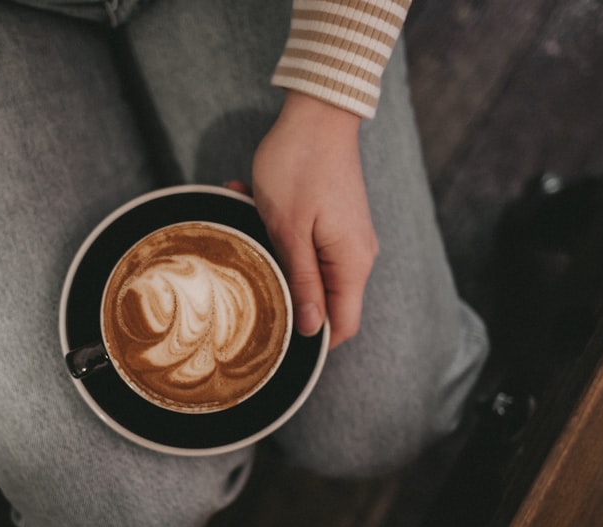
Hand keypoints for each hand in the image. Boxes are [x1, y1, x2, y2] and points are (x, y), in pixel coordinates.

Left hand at [250, 91, 377, 348]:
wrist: (318, 110)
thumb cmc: (299, 165)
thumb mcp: (288, 230)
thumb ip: (301, 283)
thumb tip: (312, 328)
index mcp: (352, 263)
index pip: (343, 325)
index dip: (312, 340)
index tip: (275, 332)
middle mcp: (357, 255)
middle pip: (324, 300)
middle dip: (282, 288)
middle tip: (247, 265)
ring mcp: (347, 237)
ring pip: (308, 268)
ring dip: (273, 252)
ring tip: (245, 217)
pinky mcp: (335, 221)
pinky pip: (306, 242)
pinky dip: (278, 230)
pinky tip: (250, 201)